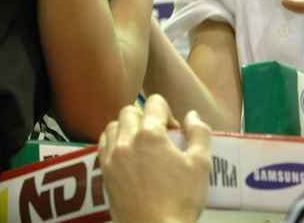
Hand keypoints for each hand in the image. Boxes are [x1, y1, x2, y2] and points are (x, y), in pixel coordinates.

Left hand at [99, 95, 210, 222]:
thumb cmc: (180, 200)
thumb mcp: (201, 164)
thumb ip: (199, 133)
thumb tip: (192, 115)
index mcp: (150, 135)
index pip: (155, 102)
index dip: (168, 111)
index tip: (174, 130)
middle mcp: (126, 141)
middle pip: (130, 111)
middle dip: (145, 117)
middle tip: (159, 136)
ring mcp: (112, 157)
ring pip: (112, 126)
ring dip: (126, 128)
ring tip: (140, 144)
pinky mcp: (105, 173)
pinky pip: (103, 145)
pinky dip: (113, 142)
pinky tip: (127, 156)